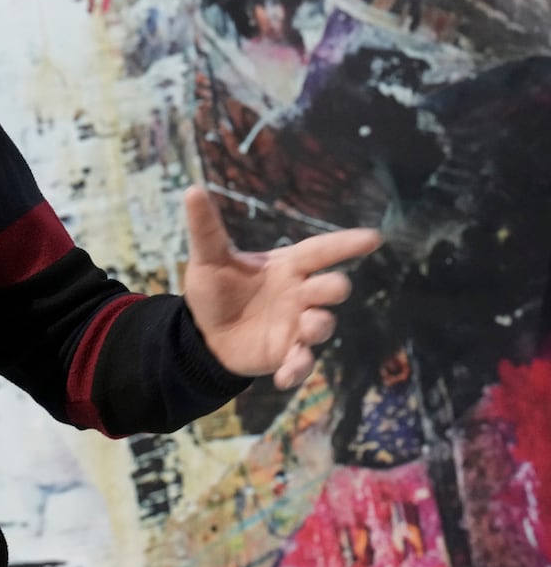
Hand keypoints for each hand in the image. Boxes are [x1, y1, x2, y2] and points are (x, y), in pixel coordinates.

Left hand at [181, 186, 381, 389]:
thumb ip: (207, 228)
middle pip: (330, 287)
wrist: (203, 333)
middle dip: (334, 287)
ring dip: (320, 326)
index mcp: (287, 266)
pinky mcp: (287, 353)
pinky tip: (283, 377)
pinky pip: (302, 363)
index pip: (321, 250)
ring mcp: (296, 325)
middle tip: (331, 287)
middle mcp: (299, 294)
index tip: (374, 238)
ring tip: (308, 328)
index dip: (346, 244)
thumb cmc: (216, 291)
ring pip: (322, 324)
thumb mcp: (209, 259)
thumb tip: (192, 190)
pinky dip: (297, 369)